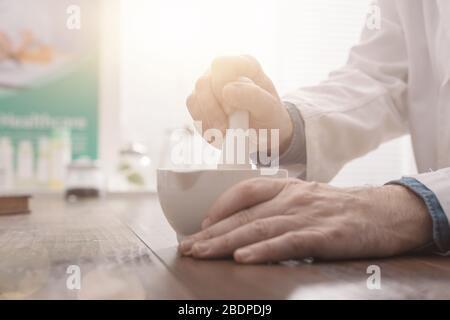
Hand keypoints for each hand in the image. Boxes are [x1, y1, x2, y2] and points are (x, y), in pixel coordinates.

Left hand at [179, 178, 431, 263]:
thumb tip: (250, 223)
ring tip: (202, 254)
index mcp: (287, 187)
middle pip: (244, 215)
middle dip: (212, 233)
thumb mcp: (308, 197)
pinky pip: (287, 243)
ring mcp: (306, 215)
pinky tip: (243, 258)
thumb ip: (280, 205)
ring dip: (226, 242)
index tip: (200, 226)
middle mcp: (291, 198)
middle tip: (188, 247)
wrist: (385, 212)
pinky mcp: (323, 235)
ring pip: (258, 228)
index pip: (244, 192)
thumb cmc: (342, 207)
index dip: (219, 208)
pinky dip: (263, 251)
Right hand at [186, 55, 292, 152]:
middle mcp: (223, 73)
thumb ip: (253, 96)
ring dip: (207, 120)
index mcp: (244, 65)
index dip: (221, 86)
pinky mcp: (202, 104)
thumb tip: (226, 90)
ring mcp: (210, 88)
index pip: (221, 65)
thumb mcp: (270, 109)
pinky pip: (193, 113)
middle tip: (225, 127)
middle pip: (203, 83)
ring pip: (194, 99)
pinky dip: (204, 126)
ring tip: (223, 133)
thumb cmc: (270, 117)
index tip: (232, 110)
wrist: (267, 134)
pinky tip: (218, 134)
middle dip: (212, 109)